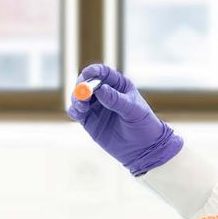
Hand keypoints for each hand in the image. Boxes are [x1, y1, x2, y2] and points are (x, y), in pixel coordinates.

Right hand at [67, 64, 182, 175]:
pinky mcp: (89, 120)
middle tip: (82, 92)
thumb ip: (116, 100)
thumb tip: (100, 89)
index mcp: (119, 85)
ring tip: (81, 105)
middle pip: (87, 83)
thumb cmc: (143, 124)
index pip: (104, 72)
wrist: (142, 147)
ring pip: (79, 97)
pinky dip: (74, 110)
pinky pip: (76, 112)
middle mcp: (105, 93)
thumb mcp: (132, 110)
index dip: (94, 71)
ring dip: (76, 98)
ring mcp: (96, 107)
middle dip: (82, 85)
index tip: (87, 73)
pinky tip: (78, 113)